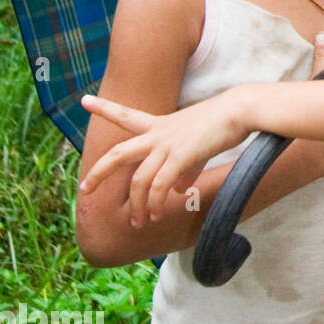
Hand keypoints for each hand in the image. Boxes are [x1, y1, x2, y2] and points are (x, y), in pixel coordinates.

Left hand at [79, 88, 250, 226]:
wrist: (240, 110)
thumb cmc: (221, 123)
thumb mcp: (196, 146)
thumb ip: (182, 169)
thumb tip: (174, 191)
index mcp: (160, 124)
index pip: (126, 115)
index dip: (104, 108)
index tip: (84, 100)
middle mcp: (158, 133)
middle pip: (119, 153)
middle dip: (99, 172)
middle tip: (84, 188)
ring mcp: (168, 144)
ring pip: (139, 180)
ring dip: (137, 205)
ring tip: (138, 223)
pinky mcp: (181, 156)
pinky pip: (160, 186)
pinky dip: (155, 203)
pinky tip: (156, 214)